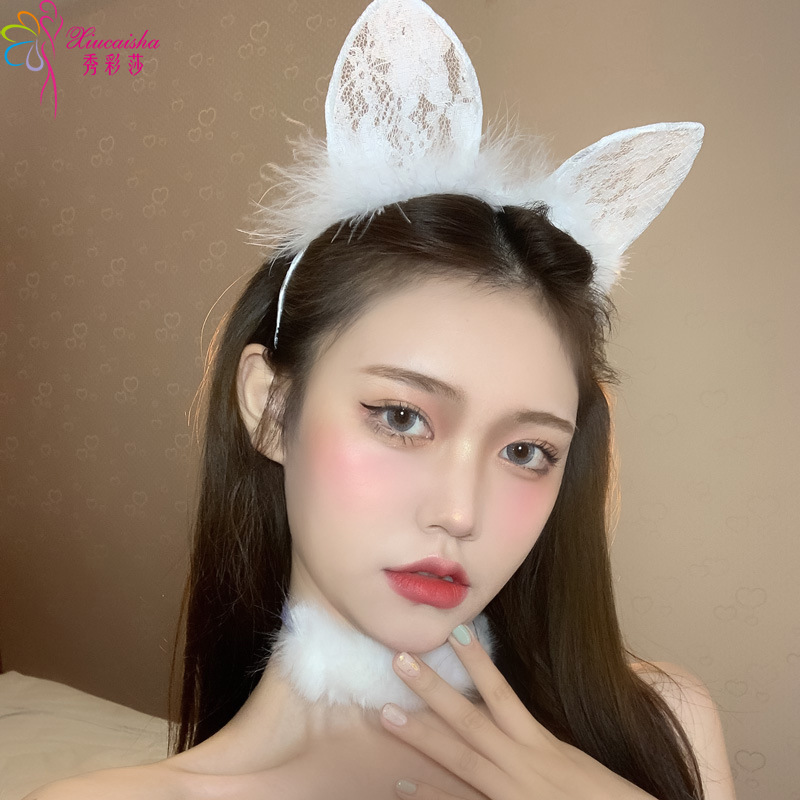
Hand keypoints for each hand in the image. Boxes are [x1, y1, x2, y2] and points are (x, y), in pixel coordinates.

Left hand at [379, 625, 656, 799]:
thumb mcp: (579, 763)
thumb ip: (545, 742)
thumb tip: (520, 721)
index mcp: (544, 746)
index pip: (503, 694)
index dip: (477, 662)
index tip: (453, 631)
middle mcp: (523, 766)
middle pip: (470, 722)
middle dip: (433, 690)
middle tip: (399, 660)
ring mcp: (509, 795)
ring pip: (460, 759)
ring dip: (423, 736)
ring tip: (386, 713)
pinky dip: (432, 796)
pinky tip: (403, 785)